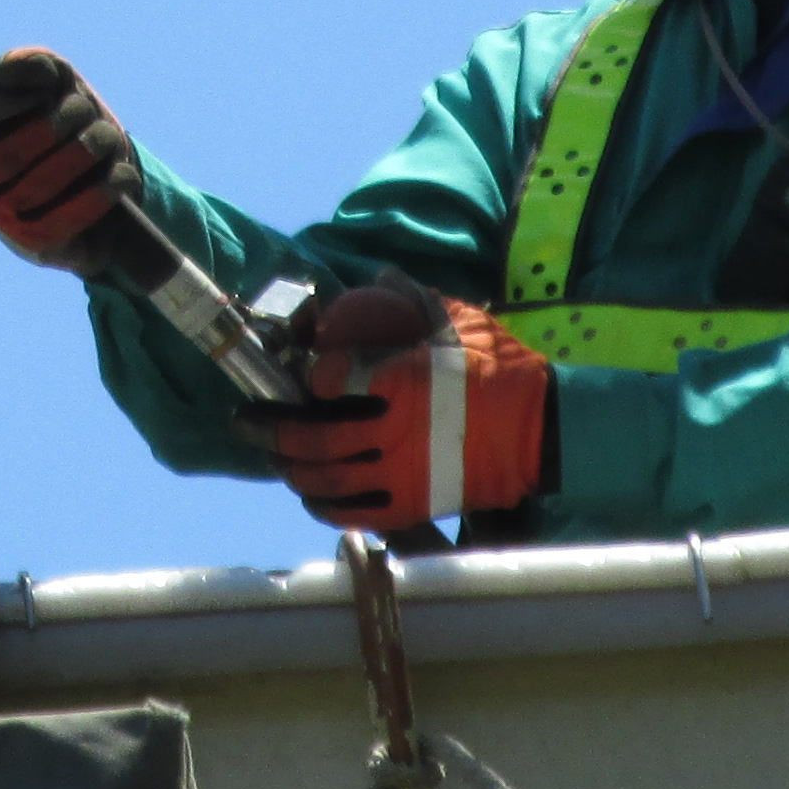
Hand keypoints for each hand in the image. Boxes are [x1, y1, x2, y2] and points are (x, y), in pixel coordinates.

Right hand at [0, 46, 138, 270]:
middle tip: (85, 106)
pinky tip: (120, 173)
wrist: (101, 188)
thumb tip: (4, 71)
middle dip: (56, 124)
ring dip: (85, 151)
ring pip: (41, 186)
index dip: (0, 103)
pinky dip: (102, 190)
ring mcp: (2, 220)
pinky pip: (68, 218)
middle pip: (8, 155)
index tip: (42, 90)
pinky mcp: (37, 247)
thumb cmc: (70, 124)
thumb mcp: (55, 84)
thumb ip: (33, 63)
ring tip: (106, 137)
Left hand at [263, 284, 546, 524]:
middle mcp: (396, 431)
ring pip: (328, 480)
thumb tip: (380, 275)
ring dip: (292, 469)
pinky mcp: (415, 504)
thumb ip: (413, 299)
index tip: (303, 370)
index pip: (333, 378)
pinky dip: (326, 506)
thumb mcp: (458, 322)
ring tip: (274, 457)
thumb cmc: (501, 369)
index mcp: (403, 381)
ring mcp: (404, 473)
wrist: (540, 432)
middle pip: (315, 436)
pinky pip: (357, 512)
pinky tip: (311, 494)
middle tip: (247, 420)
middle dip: (272, 428)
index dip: (309, 375)